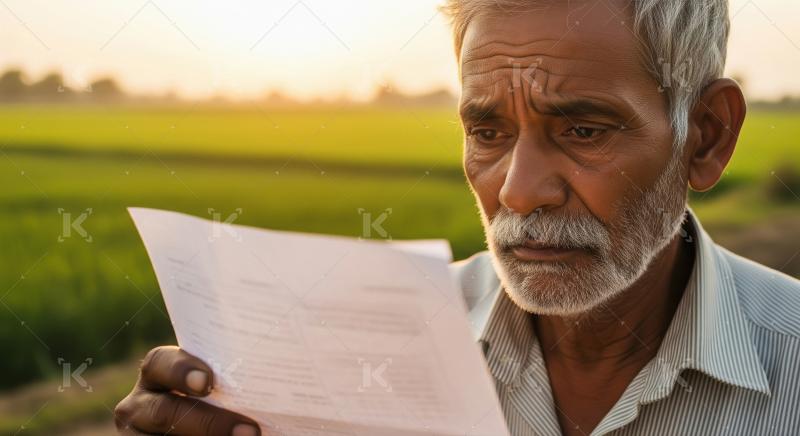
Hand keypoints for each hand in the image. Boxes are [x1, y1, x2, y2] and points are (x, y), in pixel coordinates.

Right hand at [114, 345, 260, 434]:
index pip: (159, 363)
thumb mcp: (213, 388)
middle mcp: (138, 405)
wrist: (194, 423)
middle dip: (209, 423)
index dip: (182, 369)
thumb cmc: (216, 400)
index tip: (210, 382)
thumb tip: (273, 384)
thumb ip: (226, 383)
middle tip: (250, 431)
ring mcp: (135, 435)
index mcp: (156, 374)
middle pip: (164, 411)